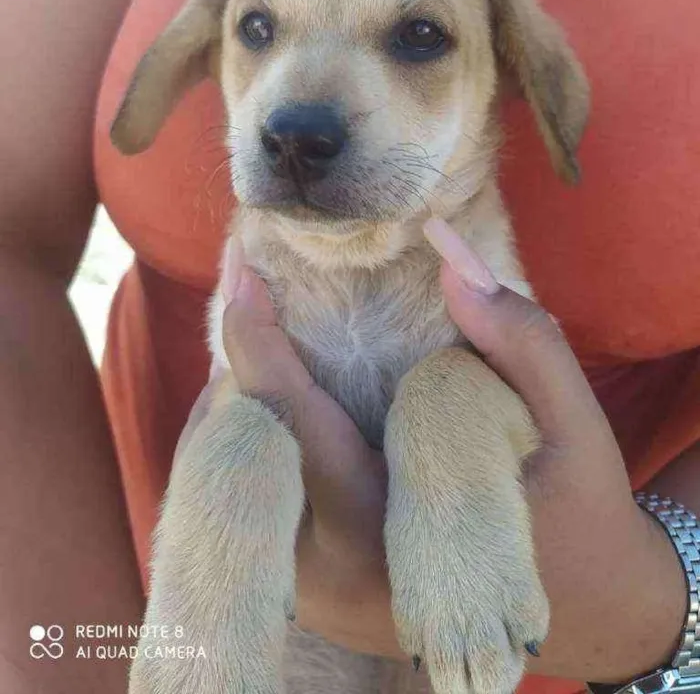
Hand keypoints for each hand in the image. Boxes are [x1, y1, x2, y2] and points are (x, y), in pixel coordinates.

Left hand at [178, 226, 686, 680]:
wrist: (584, 610)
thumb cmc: (578, 511)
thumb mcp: (571, 423)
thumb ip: (518, 338)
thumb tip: (445, 250)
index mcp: (385, 536)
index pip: (291, 422)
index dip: (256, 340)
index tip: (243, 269)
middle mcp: (328, 576)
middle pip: (237, 449)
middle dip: (239, 366)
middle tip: (255, 297)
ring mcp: (311, 594)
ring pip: (228, 477)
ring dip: (238, 400)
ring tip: (265, 342)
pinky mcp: (310, 594)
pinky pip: (247, 501)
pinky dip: (255, 437)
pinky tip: (280, 400)